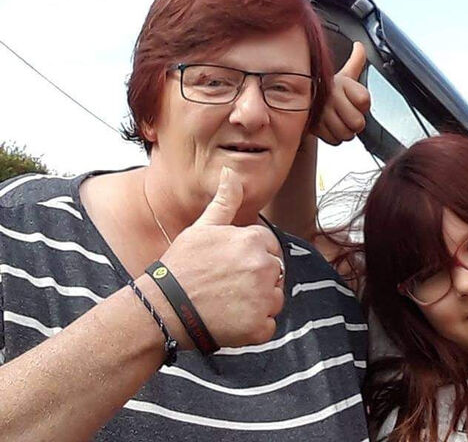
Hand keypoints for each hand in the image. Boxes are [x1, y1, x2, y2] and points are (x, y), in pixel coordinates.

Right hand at [159, 168, 284, 349]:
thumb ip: (225, 200)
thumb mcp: (203, 228)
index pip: (269, 248)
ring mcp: (263, 298)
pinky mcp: (259, 327)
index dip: (251, 257)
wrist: (163, 309)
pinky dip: (253, 328)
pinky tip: (231, 321)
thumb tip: (231, 170)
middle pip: (274, 273)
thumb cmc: (182, 267)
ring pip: (274, 299)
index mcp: (255, 240)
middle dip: (257, 279)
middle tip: (226, 286)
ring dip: (257, 304)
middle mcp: (264, 266)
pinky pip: (268, 326)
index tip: (230, 267)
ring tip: (227, 303)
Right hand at [314, 41, 370, 144]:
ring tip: (338, 119)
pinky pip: (335, 140)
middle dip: (355, 122)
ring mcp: (321, 113)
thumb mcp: (343, 73)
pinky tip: (329, 126)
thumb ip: (356, 61)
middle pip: (357, 122)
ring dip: (345, 130)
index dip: (363, 104)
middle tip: (347, 114)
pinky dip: (334, 137)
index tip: (356, 101)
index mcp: (341, 82)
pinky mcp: (314, 127)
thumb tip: (360, 46)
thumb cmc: (327, 89)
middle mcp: (330, 96)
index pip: (364, 100)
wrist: (301, 100)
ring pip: (347, 134)